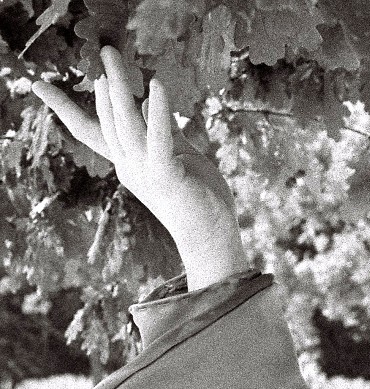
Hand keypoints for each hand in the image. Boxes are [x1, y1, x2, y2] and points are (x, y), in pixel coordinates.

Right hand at [31, 46, 247, 288]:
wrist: (210, 238)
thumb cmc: (199, 199)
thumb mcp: (178, 158)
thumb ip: (164, 133)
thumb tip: (151, 103)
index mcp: (128, 162)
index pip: (93, 129)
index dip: (68, 107)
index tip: (41, 85)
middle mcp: (129, 166)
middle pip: (109, 119)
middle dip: (105, 83)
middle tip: (104, 49)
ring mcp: (144, 172)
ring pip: (126, 124)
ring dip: (121, 89)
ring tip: (116, 58)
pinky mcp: (166, 176)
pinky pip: (159, 138)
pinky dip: (156, 111)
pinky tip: (157, 86)